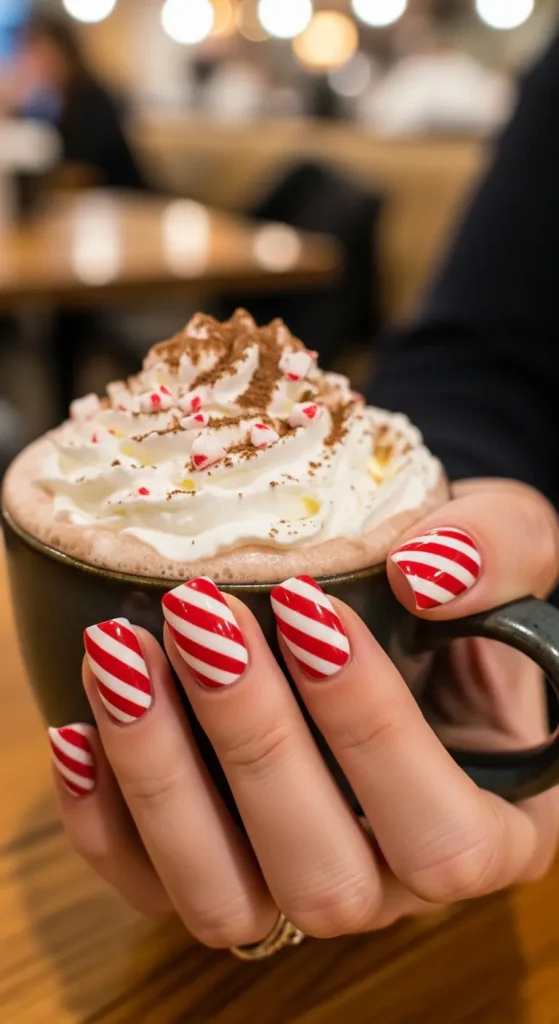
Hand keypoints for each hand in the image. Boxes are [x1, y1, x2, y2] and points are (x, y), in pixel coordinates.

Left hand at [49, 479, 558, 946]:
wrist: (393, 600)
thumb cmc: (460, 588)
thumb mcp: (513, 546)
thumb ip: (501, 553)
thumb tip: (427, 572)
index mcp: (489, 826)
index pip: (446, 836)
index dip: (375, 732)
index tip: (314, 609)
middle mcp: (392, 881)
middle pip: (324, 877)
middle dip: (251, 740)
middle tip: (200, 614)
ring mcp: (296, 886)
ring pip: (224, 899)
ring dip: (161, 776)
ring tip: (122, 652)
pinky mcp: (217, 870)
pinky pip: (149, 886)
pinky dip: (103, 819)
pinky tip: (80, 726)